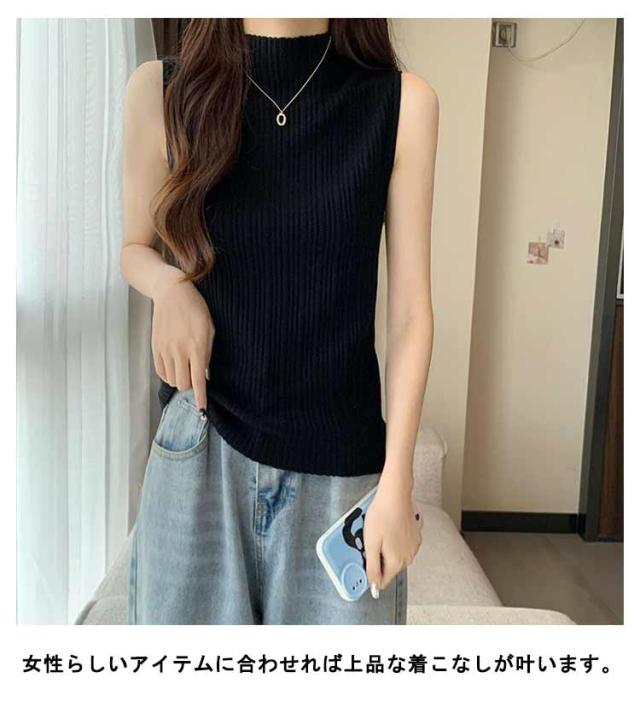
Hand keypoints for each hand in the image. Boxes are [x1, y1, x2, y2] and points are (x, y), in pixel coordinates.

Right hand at [151, 266, 214, 411]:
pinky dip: (169, 375)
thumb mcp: (210, 329)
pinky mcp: (155, 347)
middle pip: (183, 384)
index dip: (200, 397)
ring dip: (180, 380)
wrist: (171, 292)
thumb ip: (207, 352)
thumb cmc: (196, 309)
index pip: (199, 380)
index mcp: (196, 347)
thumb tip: (204, 372)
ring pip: (172, 380)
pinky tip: (175, 367)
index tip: (202, 409)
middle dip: (191, 386)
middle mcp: (179, 351)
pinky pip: (161, 372)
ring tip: (185, 370)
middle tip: (195, 377)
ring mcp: (165, 350)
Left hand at [363, 472, 422, 596]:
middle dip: (379, 558)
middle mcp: (408, 557)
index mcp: (397, 562)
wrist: (395, 495)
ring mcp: (413, 546)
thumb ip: (372, 568)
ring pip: (395, 556)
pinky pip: (402, 545)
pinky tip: (389, 527)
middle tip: (372, 541)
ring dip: (386, 548)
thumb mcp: (370, 544)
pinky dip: (395, 540)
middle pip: (388, 568)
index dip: (371, 572)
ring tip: (381, 531)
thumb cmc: (382, 515)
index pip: (382, 581)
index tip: (366, 559)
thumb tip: (374, 586)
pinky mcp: (415, 536)